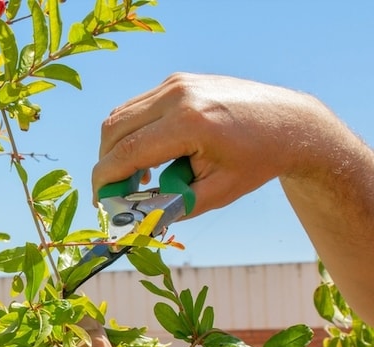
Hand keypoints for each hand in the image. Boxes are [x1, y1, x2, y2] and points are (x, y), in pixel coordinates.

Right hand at [92, 72, 335, 217]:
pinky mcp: (177, 81)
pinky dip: (132, 133)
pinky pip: (137, 107)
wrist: (290, 123)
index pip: (126, 152)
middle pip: (114, 130)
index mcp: (189, 123)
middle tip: (116, 192)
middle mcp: (178, 95)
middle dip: (106, 164)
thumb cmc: (256, 162)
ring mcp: (176, 83)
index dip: (105, 180)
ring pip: (120, 116)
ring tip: (137, 178)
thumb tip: (132, 220)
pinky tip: (149, 156)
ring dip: (117, 148)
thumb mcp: (215, 193)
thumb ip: (170, 207)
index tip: (100, 202)